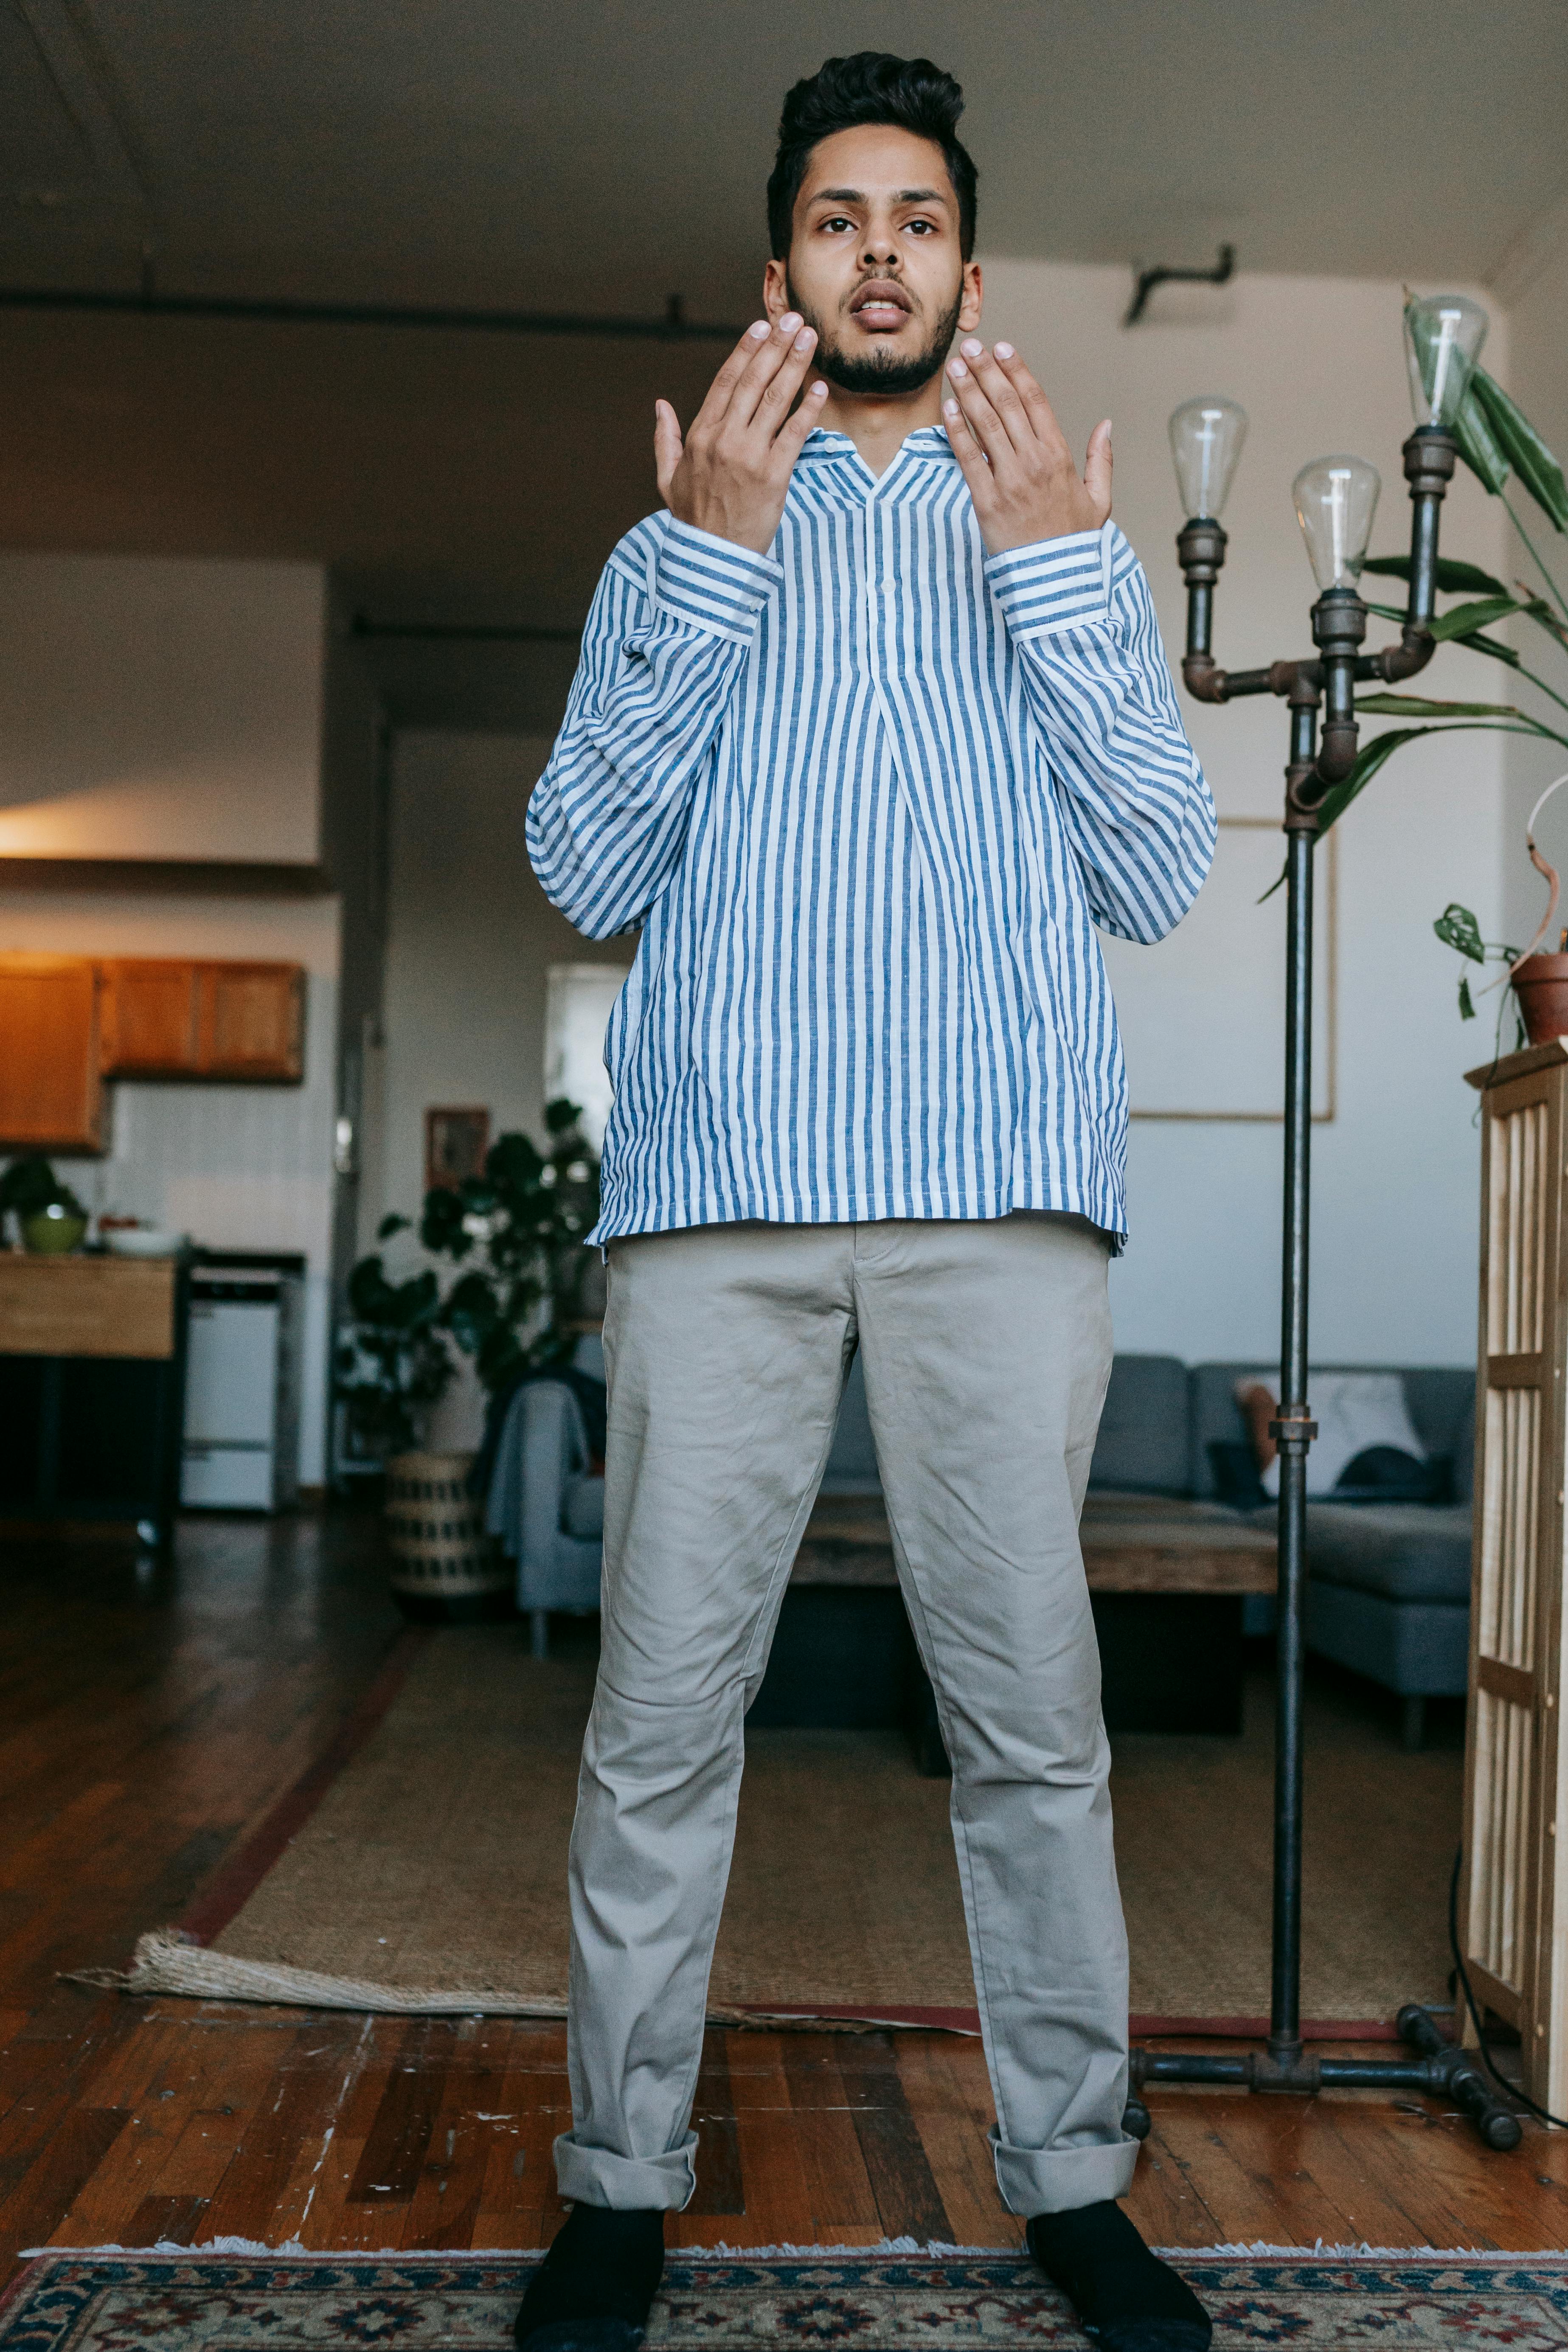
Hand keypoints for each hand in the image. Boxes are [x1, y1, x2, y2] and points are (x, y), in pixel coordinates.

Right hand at [654, 314, 829, 554]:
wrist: (713, 561)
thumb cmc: (693, 519)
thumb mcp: (668, 478)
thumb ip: (665, 439)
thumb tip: (660, 406)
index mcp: (700, 435)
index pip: (726, 381)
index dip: (745, 350)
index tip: (761, 326)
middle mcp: (724, 439)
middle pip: (754, 381)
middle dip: (776, 346)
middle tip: (794, 320)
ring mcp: (750, 456)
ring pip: (776, 399)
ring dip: (795, 364)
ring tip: (810, 339)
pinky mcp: (774, 475)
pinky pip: (795, 433)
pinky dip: (809, 408)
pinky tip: (820, 386)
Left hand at [942, 337, 1111, 555]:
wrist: (1053, 583)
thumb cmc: (1073, 542)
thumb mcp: (1099, 500)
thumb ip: (1100, 459)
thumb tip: (1106, 425)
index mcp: (1060, 457)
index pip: (1036, 402)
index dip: (1017, 371)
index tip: (1002, 349)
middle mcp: (1034, 463)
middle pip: (1008, 405)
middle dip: (986, 372)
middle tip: (970, 347)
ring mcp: (1009, 481)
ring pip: (986, 425)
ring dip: (968, 391)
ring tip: (955, 366)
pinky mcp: (986, 501)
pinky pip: (968, 458)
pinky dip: (956, 430)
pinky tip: (948, 407)